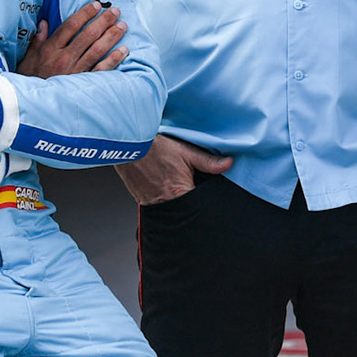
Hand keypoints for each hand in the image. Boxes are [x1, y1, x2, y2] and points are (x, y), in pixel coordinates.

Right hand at [16, 2, 126, 77]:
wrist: (34, 103)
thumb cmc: (31, 78)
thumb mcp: (29, 57)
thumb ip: (37, 40)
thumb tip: (43, 23)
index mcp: (51, 48)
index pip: (71, 25)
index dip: (85, 13)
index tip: (97, 5)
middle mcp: (64, 57)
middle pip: (88, 34)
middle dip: (104, 20)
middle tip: (116, 11)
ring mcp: (76, 70)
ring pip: (98, 49)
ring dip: (112, 36)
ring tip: (123, 26)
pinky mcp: (84, 82)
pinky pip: (102, 69)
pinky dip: (114, 59)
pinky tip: (124, 50)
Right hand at [117, 134, 231, 205]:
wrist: (127, 145)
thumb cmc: (154, 147)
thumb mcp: (185, 151)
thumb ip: (208, 161)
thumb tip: (229, 164)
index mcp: (178, 192)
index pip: (199, 207)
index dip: (206, 205)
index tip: (210, 201)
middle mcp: (165, 202)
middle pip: (186, 211)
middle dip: (192, 206)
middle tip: (192, 191)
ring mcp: (152, 204)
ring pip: (172, 211)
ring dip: (178, 204)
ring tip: (177, 191)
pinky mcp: (142, 202)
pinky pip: (158, 207)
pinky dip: (164, 202)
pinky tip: (165, 191)